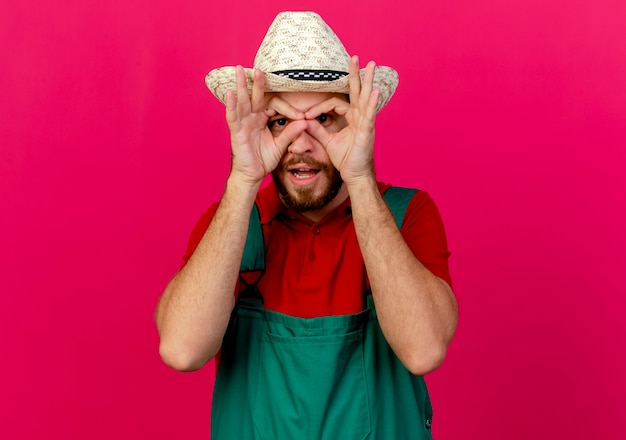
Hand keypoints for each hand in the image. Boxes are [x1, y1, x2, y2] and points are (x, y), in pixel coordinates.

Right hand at [225, 66, 306, 184]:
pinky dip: (231, 105)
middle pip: (254, 97)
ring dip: (241, 86)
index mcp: (262, 119)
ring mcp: (242, 123)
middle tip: (259, 68)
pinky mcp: (236, 131)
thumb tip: (305, 122)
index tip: (301, 116)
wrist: (252, 175)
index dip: (287, 109)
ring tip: (240, 70)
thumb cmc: (263, 159)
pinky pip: (232, 116)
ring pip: (242, 101)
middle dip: (256, 83)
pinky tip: (231, 93)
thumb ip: (291, 133)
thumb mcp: (281, 145)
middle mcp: (251, 118)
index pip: (274, 106)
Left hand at [304, 56, 379, 184]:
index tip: (306, 115)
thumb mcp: (328, 141)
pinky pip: (369, 115)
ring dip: (368, 81)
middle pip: (357, 91)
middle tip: (356, 57)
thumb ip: (318, 129)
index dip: (320, 106)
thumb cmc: (346, 159)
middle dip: (356, 74)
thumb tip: (306, 120)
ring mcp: (365, 123)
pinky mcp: (367, 132)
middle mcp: (360, 118)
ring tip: (371, 65)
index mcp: (352, 118)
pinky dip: (371, 102)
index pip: (336, 103)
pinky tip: (373, 90)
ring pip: (366, 98)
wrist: (354, 175)